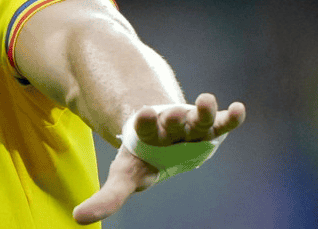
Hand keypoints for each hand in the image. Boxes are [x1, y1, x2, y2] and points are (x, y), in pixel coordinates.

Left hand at [72, 93, 245, 224]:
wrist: (160, 132)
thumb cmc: (142, 158)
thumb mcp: (125, 176)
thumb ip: (108, 197)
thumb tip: (78, 219)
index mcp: (147, 135)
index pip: (144, 128)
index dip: (146, 122)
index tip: (146, 112)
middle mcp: (170, 127)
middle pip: (173, 121)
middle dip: (175, 117)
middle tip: (176, 111)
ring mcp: (191, 125)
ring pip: (198, 117)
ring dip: (203, 111)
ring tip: (207, 100)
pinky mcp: (211, 127)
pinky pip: (222, 122)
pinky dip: (231, 117)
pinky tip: (239, 110)